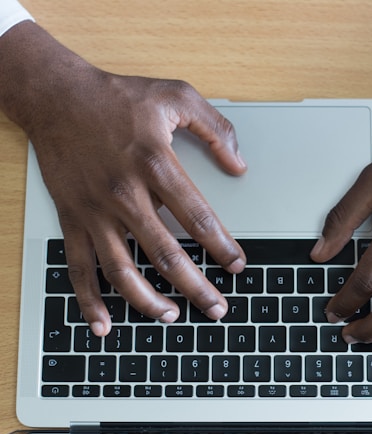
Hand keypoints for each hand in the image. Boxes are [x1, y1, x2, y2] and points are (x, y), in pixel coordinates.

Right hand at [0, 23, 246, 336]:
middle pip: (166, 254)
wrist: (56, 96)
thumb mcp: (176, 95)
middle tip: (218, 309)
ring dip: (148, 301)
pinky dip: (89, 300)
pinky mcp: (72, 219)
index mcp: (155, 164)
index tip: (237, 265)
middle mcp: (125, 194)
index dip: (222, 247)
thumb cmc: (118, 97)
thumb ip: (215, 129)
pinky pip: (79, 267)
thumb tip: (239, 164)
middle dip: (196, 287)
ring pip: (122, 270)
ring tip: (173, 317)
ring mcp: (95, 211)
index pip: (198, 218)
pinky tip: (104, 324)